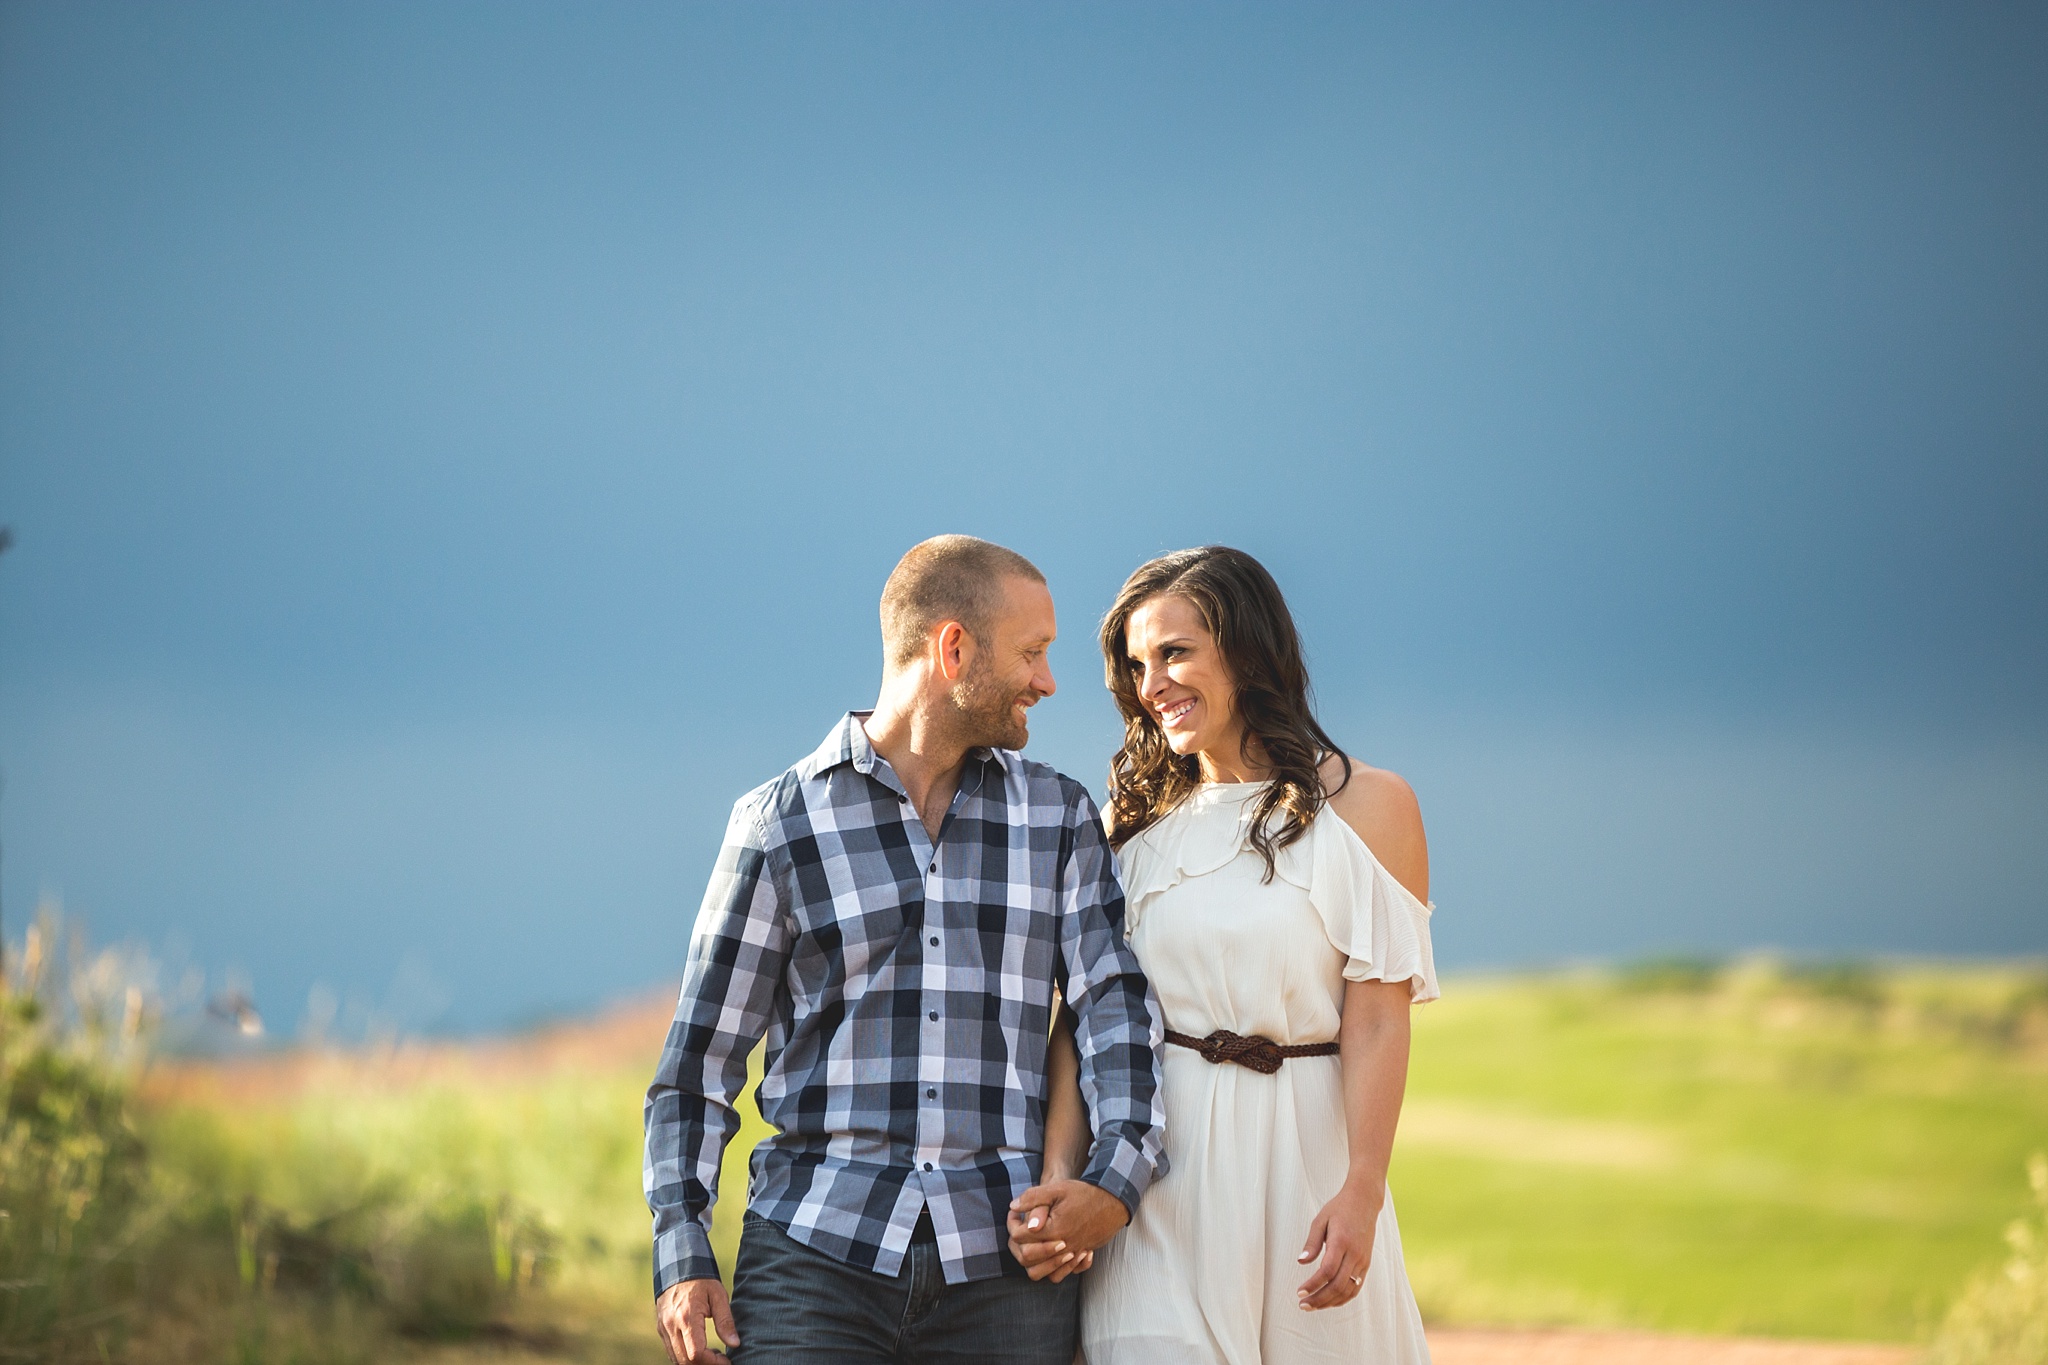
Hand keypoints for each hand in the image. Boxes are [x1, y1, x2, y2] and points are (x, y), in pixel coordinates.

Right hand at [655, 1277, 740, 1364]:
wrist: (678, 1265)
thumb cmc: (701, 1279)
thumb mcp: (718, 1296)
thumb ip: (725, 1321)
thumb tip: (735, 1343)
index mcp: (687, 1318)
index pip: (696, 1354)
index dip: (712, 1362)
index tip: (726, 1360)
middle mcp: (671, 1326)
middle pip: (685, 1361)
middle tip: (721, 1359)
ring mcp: (664, 1328)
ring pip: (676, 1359)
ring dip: (694, 1362)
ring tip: (713, 1353)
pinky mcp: (661, 1328)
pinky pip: (671, 1351)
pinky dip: (685, 1356)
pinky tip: (700, 1347)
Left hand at [1006, 1178, 1127, 1281]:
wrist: (1112, 1203)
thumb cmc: (1085, 1194)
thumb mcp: (1058, 1189)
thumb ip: (1034, 1197)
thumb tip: (1013, 1207)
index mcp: (1053, 1229)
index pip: (1020, 1236)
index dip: (1013, 1224)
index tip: (1014, 1215)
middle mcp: (1062, 1247)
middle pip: (1027, 1257)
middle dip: (1018, 1244)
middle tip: (1019, 1230)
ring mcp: (1071, 1255)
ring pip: (1042, 1272)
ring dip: (1033, 1262)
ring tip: (1031, 1245)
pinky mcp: (1079, 1258)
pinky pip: (1060, 1275)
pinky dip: (1052, 1270)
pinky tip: (1049, 1255)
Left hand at [1295, 1179, 1382, 1310]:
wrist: (1364, 1202)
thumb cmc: (1339, 1209)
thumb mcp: (1320, 1220)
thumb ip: (1311, 1242)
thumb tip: (1301, 1262)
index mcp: (1341, 1241)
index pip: (1327, 1271)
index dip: (1313, 1284)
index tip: (1300, 1292)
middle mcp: (1355, 1254)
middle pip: (1337, 1285)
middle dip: (1319, 1299)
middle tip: (1303, 1305)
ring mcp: (1363, 1261)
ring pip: (1348, 1290)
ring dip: (1330, 1302)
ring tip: (1313, 1306)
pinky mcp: (1366, 1264)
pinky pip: (1356, 1287)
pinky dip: (1343, 1298)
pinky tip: (1329, 1301)